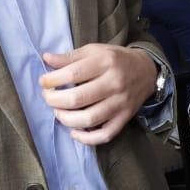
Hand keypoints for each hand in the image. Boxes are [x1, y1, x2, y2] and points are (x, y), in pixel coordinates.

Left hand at [40, 44, 156, 144]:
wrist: (147, 71)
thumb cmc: (116, 59)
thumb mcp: (94, 50)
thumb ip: (70, 56)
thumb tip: (46, 58)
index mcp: (105, 62)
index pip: (73, 73)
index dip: (52, 80)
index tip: (43, 82)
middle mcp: (114, 83)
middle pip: (78, 98)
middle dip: (55, 100)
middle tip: (47, 97)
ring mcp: (120, 103)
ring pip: (89, 119)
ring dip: (66, 119)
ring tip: (58, 112)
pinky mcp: (124, 118)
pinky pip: (105, 134)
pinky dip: (87, 138)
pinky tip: (74, 132)